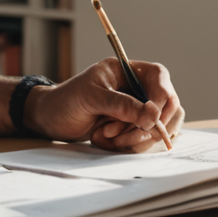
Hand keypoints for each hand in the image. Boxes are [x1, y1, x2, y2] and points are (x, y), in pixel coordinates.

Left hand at [26, 58, 184, 152]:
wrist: (49, 120)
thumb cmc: (66, 101)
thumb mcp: (92, 98)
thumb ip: (122, 105)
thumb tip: (152, 115)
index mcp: (128, 70)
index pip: (160, 78)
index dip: (161, 98)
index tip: (151, 118)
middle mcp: (137, 89)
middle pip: (168, 105)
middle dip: (148, 125)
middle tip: (123, 135)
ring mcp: (136, 109)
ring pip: (158, 127)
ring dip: (136, 137)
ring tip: (106, 135)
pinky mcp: (132, 128)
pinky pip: (145, 140)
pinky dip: (129, 145)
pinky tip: (106, 140)